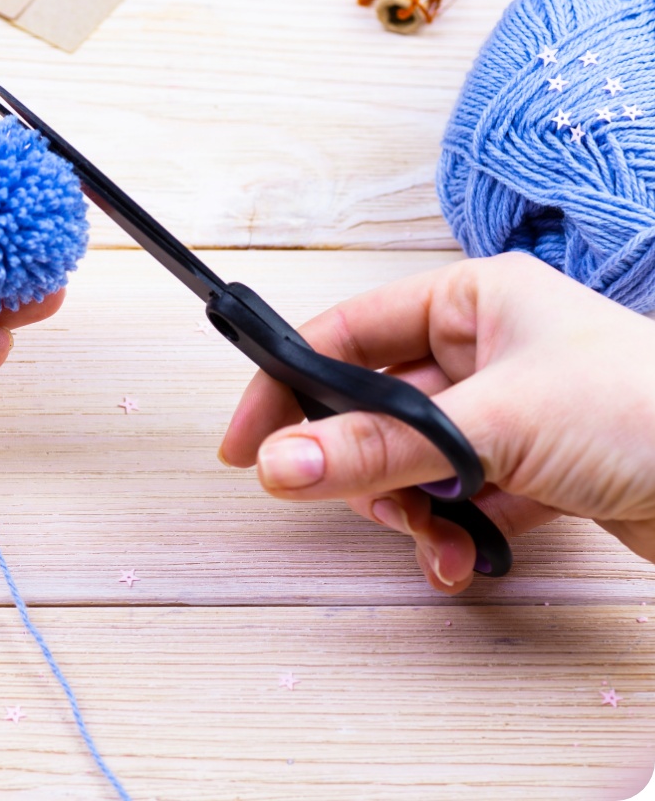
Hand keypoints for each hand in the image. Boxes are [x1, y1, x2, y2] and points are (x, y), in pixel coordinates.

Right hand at [219, 252, 654, 592]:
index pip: (348, 331)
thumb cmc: (647, 411)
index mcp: (476, 300)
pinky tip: (465, 560)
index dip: (288, 383)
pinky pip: (455, 498)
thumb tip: (280, 463)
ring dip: (407, 509)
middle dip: (359, 464)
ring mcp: (509, 413)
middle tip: (345, 498)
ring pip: (409, 462)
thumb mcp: (496, 423)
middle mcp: (487, 351)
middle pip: (374, 406)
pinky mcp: (532, 469)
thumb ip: (382, 447)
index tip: (246, 442)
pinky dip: (448, 533)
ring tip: (434, 538)